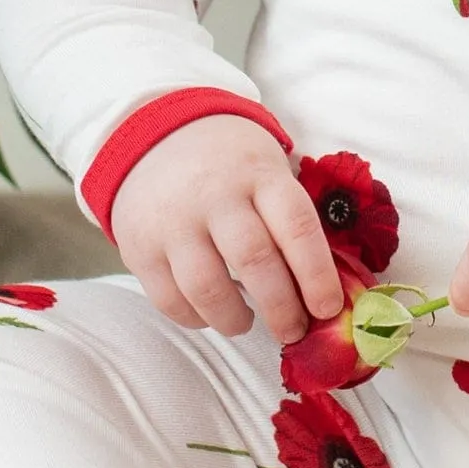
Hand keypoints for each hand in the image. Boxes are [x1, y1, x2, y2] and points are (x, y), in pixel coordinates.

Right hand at [109, 115, 344, 342]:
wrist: (156, 136)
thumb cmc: (229, 166)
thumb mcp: (267, 171)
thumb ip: (289, 223)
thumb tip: (320, 293)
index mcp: (259, 174)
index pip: (297, 227)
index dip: (317, 275)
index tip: (329, 308)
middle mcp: (214, 195)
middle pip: (254, 262)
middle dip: (281, 309)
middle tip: (294, 330)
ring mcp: (173, 222)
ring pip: (208, 288)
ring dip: (235, 319)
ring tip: (247, 323)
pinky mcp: (139, 246)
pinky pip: (170, 300)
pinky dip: (196, 318)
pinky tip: (210, 313)